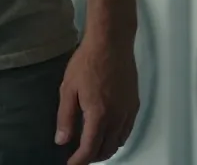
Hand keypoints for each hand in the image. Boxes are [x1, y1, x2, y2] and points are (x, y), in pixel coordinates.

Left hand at [55, 35, 138, 163]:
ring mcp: (128, 111)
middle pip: (107, 148)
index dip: (80, 160)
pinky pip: (127, 130)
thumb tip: (61, 141)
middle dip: (93, 157)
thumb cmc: (86, 62)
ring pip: (119, 141)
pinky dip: (118, 138)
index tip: (71, 164)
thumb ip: (65, 117)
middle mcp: (117, 118)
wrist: (111, 43)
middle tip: (79, 156)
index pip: (90, 148)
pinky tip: (109, 133)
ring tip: (92, 147)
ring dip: (106, 148)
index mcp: (98, 115)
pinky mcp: (135, 104)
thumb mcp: (68, 88)